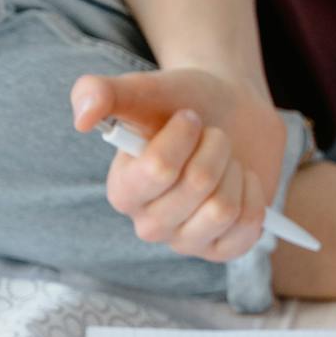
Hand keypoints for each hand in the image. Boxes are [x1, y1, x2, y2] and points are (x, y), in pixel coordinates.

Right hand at [71, 66, 287, 263]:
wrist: (229, 111)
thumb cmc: (181, 101)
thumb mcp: (140, 88)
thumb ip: (98, 92)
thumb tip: (82, 119)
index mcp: (122, 190)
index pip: (159, 169)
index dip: (184, 135)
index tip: (189, 117)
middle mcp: (149, 224)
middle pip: (199, 185)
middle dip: (215, 147)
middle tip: (212, 137)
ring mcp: (186, 241)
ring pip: (224, 208)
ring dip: (234, 170)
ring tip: (226, 159)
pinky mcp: (223, 248)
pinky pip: (248, 228)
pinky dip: (254, 194)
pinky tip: (241, 181)